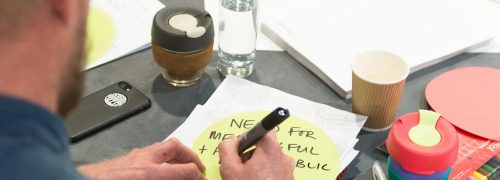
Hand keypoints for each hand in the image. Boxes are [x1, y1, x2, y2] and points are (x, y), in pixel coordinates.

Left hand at [78, 138, 205, 179]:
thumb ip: (165, 178)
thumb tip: (179, 177)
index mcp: (149, 174)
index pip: (185, 171)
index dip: (199, 177)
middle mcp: (142, 160)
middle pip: (175, 147)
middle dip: (191, 157)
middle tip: (199, 168)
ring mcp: (131, 157)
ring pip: (160, 147)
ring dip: (175, 155)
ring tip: (182, 166)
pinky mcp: (122, 159)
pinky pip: (147, 152)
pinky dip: (159, 157)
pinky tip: (158, 168)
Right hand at [218, 131, 294, 179]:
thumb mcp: (230, 169)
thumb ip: (227, 148)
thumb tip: (231, 140)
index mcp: (271, 149)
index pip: (264, 130)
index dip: (250, 136)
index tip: (241, 147)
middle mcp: (284, 157)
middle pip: (265, 147)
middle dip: (251, 155)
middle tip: (239, 169)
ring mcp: (288, 171)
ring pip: (269, 162)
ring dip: (257, 167)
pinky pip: (275, 173)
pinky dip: (265, 176)